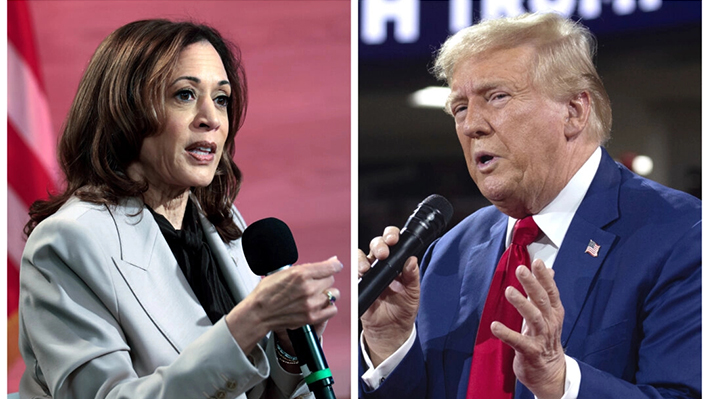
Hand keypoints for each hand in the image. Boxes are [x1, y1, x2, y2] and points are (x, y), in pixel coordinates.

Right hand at [226, 256, 341, 354]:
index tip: (335, 266)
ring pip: (334, 294)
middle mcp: (308, 288)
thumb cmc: (268, 292)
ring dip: (327, 293)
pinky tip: (320, 304)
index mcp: (301, 274)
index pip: (331, 267)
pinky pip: (332, 310)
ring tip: (317, 294)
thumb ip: (308, 267)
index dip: (334, 265)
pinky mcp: (312, 317)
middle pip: (331, 280)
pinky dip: (329, 307)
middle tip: (314, 282)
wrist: (259, 312)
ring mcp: (311, 304)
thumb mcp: (285, 271)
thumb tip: (331, 261)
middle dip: (324, 279)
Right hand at [359, 226, 419, 366]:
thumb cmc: (403, 310)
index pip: (392, 242)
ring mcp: (368, 275)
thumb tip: (412, 260)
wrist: (391, 332)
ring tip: (366, 268)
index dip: (391, 236)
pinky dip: (354, 273)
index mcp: (396, 263)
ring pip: (361, 256)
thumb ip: (412, 276)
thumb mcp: (413, 293)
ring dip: (362, 259)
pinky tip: (359, 276)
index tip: (393, 240)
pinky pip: (352, 275)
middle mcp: (381, 265)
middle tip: (383, 254)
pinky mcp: (359, 286)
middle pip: (375, 244)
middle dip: (378, 244)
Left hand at [491, 259, 565, 398]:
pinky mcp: (530, 352)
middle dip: (532, 284)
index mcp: (554, 313)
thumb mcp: (549, 315)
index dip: (544, 277)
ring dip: (521, 304)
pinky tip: (494, 326)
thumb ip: (546, 293)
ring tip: (509, 291)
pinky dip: (507, 333)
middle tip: (521, 270)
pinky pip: (518, 342)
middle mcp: (549, 324)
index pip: (551, 292)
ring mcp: (541, 338)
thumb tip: (549, 271)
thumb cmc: (545, 340)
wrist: (550, 373)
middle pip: (542, 301)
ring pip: (533, 318)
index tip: (537, 262)